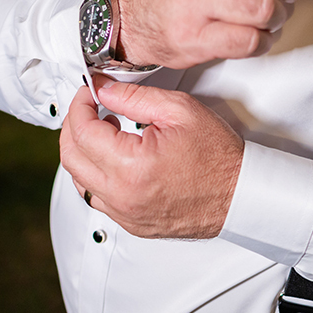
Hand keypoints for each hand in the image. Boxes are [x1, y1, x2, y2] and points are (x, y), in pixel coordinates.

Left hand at [59, 77, 243, 239]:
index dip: (80, 105)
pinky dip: (95, 175)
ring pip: (79, 182)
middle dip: (73, 126)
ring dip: (82, 152)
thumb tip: (103, 89)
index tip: (88, 93)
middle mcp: (123, 196)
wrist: (240, 195)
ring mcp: (125, 215)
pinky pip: (97, 198)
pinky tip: (113, 158)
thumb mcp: (179, 110)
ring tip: (104, 131)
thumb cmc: (219, 157)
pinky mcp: (131, 224)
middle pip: (71, 158)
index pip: (82, 132)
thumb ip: (134, 97)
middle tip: (88, 107)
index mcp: (132, 167)